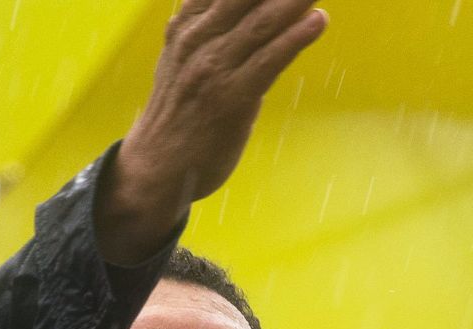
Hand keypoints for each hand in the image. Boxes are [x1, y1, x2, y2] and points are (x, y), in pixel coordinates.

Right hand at [97, 0, 327, 264]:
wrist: (154, 168)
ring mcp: (212, 69)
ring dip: (295, 0)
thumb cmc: (176, 112)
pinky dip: (294, 38)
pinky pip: (267, 61)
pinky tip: (318, 21)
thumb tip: (253, 10)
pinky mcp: (229, 99)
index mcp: (185, 25)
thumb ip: (209, 26)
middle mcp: (196, 40)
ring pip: (261, 22)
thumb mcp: (182, 56)